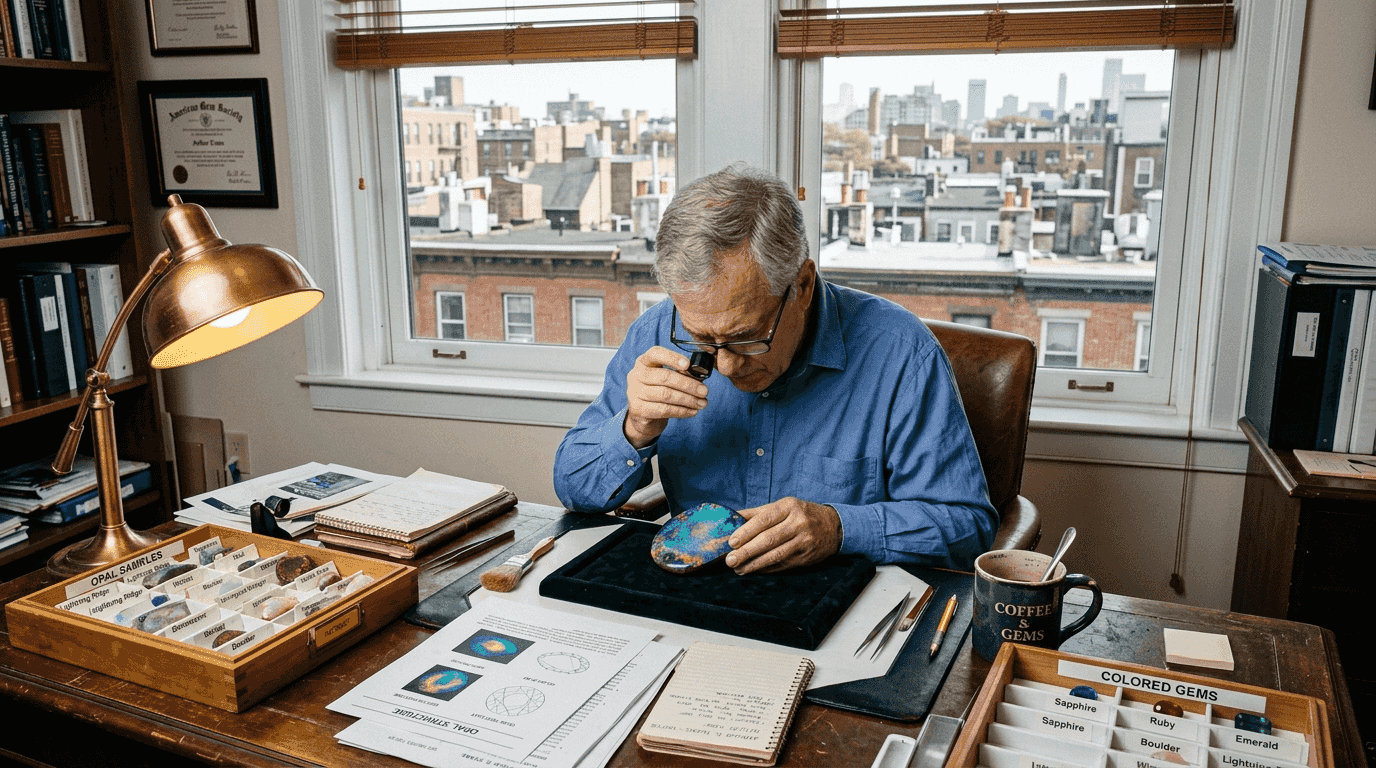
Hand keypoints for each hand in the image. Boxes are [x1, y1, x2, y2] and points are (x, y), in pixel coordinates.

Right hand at [623, 346, 709, 448]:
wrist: (644, 417)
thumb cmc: (659, 392)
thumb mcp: (667, 379)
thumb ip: (681, 374)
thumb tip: (700, 376)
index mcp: (644, 361)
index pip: (656, 353)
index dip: (672, 358)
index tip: (688, 364)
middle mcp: (636, 374)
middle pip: (664, 376)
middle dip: (688, 384)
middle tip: (704, 391)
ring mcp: (634, 392)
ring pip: (665, 394)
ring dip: (688, 400)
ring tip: (702, 403)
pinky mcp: (637, 409)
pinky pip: (663, 410)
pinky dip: (681, 411)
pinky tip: (692, 411)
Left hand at [724, 498, 841, 573]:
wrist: (834, 526)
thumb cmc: (801, 514)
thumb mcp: (783, 507)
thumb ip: (757, 513)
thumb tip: (731, 518)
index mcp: (789, 507)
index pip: (764, 519)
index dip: (746, 532)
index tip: (731, 542)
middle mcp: (798, 523)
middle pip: (769, 539)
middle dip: (747, 551)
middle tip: (730, 560)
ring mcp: (804, 541)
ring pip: (775, 555)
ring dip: (754, 564)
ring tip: (739, 569)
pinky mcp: (806, 557)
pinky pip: (783, 565)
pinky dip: (766, 568)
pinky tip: (754, 570)